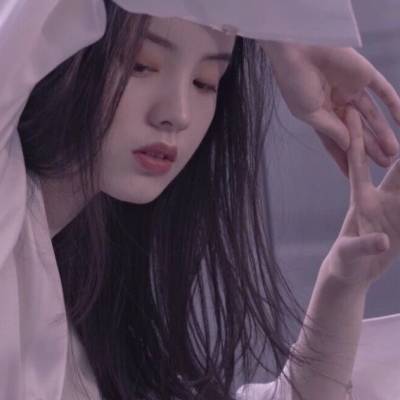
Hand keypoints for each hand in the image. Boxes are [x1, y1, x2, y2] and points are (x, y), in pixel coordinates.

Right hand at [261, 42, 399, 175]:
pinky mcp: (364, 75)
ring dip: (382, 133)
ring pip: (371, 116)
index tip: (353, 175)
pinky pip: (383, 92)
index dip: (344, 158)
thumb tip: (349, 145)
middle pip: (357, 131)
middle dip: (370, 149)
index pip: (336, 141)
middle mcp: (338, 105)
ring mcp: (352, 90)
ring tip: (394, 152)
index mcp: (320, 115)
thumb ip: (331, 129)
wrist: (297, 51)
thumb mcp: (309, 113)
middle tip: (384, 165)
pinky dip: (394, 105)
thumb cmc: (295, 84)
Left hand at [323, 106, 399, 287]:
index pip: (358, 162)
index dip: (356, 137)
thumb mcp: (349, 254)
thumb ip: (364, 246)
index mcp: (361, 200)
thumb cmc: (343, 261)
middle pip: (397, 165)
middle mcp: (380, 198)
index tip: (353, 112)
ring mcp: (394, 208)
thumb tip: (383, 241)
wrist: (351, 271)